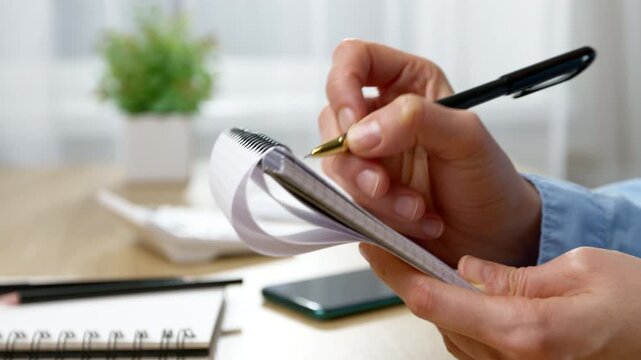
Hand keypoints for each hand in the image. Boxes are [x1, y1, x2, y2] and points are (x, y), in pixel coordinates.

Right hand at [319, 39, 539, 265]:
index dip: (343, 86)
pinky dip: (376, 215)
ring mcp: (369, 156)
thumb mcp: (467, 138)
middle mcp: (381, 116)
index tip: (354, 127)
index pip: (354, 60)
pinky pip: (346, 199)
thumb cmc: (488, 180)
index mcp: (407, 84)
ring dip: (374, 195)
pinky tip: (412, 221)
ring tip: (416, 210)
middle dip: (355, 159)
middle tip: (382, 185)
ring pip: (337, 164)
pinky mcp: (363, 191)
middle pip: (333, 119)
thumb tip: (360, 133)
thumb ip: (417, 120)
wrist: (491, 236)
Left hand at [360, 243, 640, 358]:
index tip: (376, 246)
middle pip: (435, 317)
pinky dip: (455, 316)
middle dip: (408, 279)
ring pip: (449, 332)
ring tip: (416, 260)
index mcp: (525, 330)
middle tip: (390, 244)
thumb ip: (516, 276)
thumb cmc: (639, 310)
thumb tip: (470, 271)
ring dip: (431, 298)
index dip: (396, 271)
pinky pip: (470, 344)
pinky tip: (457, 293)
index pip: (435, 300)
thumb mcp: (584, 270)